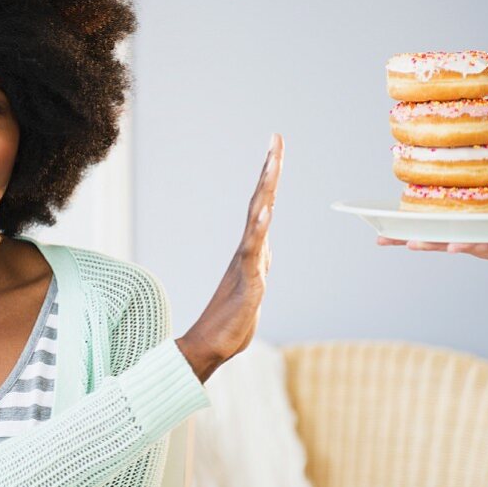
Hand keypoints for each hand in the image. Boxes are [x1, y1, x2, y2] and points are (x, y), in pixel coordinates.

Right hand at [176, 133, 283, 382]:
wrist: (211, 346)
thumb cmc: (232, 320)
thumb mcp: (255, 286)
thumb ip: (259, 263)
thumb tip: (264, 246)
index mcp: (251, 249)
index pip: (263, 205)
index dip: (269, 177)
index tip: (275, 148)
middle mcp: (246, 250)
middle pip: (260, 201)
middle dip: (269, 170)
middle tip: (276, 140)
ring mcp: (245, 264)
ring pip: (257, 220)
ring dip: (265, 191)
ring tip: (272, 164)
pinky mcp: (247, 283)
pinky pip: (253, 253)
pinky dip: (260, 231)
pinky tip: (266, 213)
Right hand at [376, 228, 487, 284]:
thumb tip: (475, 201)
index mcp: (476, 240)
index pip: (438, 236)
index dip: (410, 234)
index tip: (383, 232)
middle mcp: (480, 246)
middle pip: (437, 242)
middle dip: (408, 240)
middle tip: (381, 238)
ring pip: (455, 244)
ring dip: (432, 243)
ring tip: (409, 241)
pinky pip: (486, 245)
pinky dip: (468, 245)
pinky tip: (453, 244)